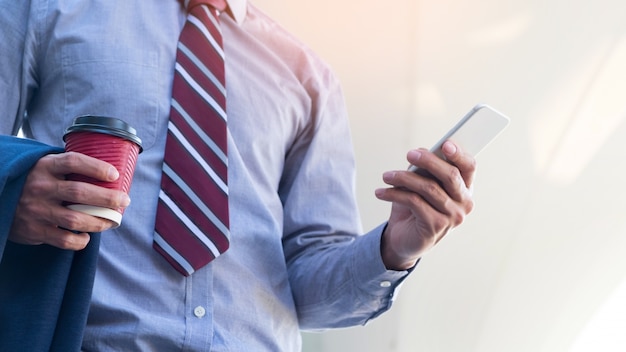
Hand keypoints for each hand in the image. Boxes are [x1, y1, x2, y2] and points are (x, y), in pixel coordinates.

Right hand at [9, 152, 130, 249]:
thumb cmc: (33, 181)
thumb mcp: (44, 166)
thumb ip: (68, 167)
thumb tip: (108, 172)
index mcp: (44, 167)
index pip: (73, 162)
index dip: (96, 167)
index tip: (114, 175)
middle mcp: (40, 187)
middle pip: (80, 192)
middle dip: (108, 198)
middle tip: (124, 201)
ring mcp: (37, 210)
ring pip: (76, 219)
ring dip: (99, 222)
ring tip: (112, 221)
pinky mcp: (34, 230)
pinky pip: (64, 239)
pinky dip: (80, 240)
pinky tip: (87, 236)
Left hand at [375, 141, 475, 269]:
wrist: (405, 239)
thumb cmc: (416, 208)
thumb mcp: (421, 185)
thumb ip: (426, 170)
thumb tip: (421, 153)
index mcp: (465, 188)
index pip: (469, 167)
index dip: (459, 154)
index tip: (445, 144)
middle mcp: (464, 202)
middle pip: (450, 175)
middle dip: (428, 161)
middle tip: (409, 155)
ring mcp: (453, 216)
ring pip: (428, 188)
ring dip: (403, 178)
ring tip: (386, 176)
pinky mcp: (436, 226)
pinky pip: (414, 202)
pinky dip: (394, 194)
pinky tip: (380, 192)